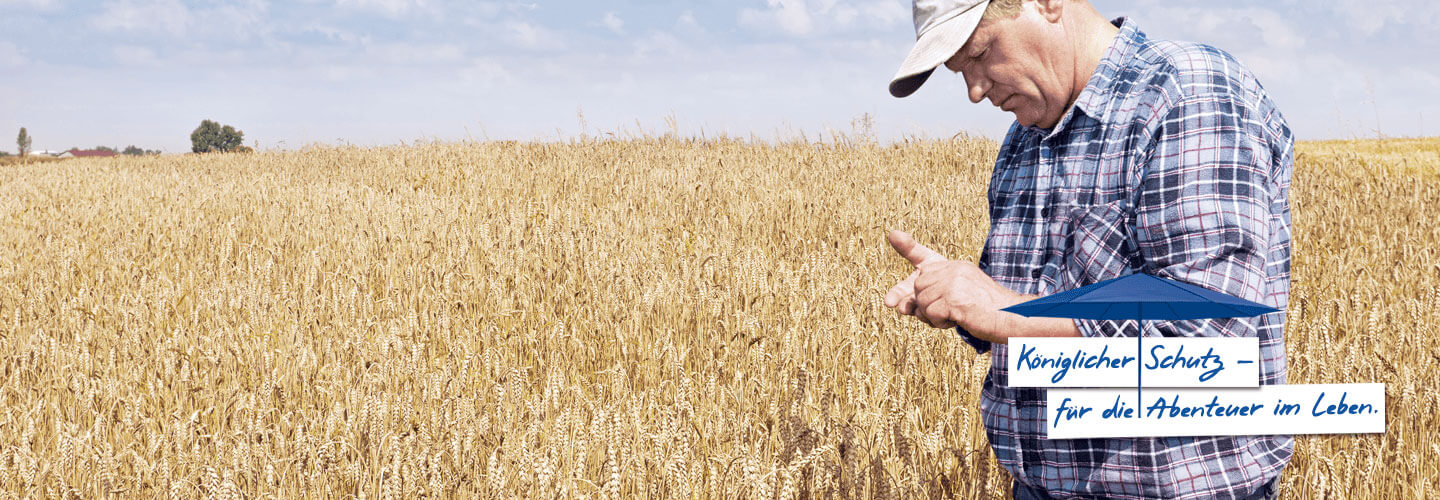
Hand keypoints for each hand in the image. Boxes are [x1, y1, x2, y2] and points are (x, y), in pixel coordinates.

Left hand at [883, 230, 1021, 333]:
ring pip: (920, 302)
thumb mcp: (957, 299)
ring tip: (955, 315)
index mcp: (955, 267)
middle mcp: (953, 269)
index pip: (924, 256)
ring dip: (933, 316)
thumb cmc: (986, 313)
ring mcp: (953, 282)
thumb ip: (930, 297)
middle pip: (916, 288)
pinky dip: (940, 323)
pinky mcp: (954, 298)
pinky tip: (958, 319)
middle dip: (924, 305)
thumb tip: (898, 305)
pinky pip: (930, 314)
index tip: (893, 234)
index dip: (907, 246)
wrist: (1011, 319)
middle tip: (946, 311)